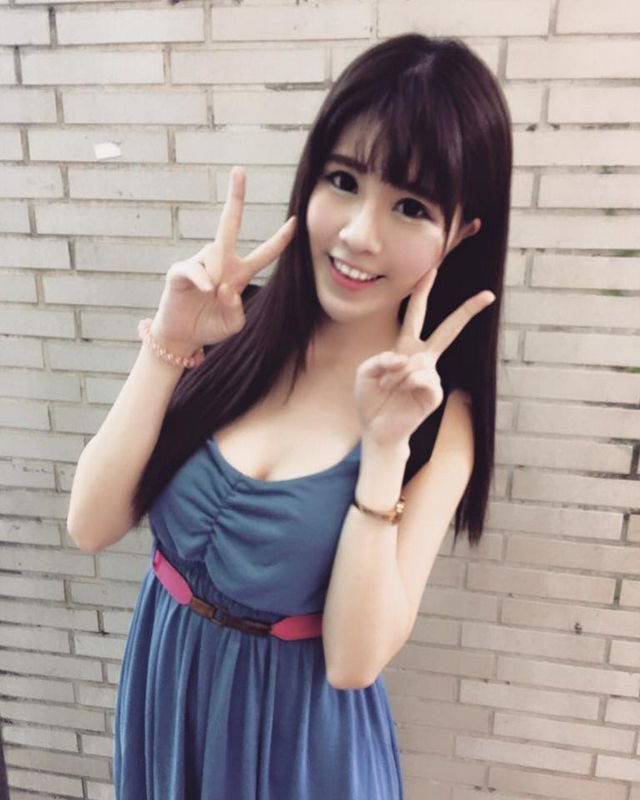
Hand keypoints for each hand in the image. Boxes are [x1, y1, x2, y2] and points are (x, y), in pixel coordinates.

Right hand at [151, 166, 295, 353]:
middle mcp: (221, 262)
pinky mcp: (180, 271)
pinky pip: (195, 268)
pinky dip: (201, 279)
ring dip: (217, 280)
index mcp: (239, 273)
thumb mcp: (232, 324)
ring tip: (209, 298)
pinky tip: (205, 289)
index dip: (280, 238)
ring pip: (214, 257)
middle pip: (229, 224)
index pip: (265, 253)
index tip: (295, 221)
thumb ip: (236, 311)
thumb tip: (227, 288)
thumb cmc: (209, 325)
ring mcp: (200, 263)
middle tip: (239, 170)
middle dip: (235, 198)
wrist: (182, 335)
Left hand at [353, 268, 494, 447]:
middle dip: (467, 311)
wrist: (376, 429)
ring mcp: (431, 375)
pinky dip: (405, 385)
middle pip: (448, 329)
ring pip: (416, 363)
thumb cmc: (371, 398)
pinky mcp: (434, 394)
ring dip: (395, 376)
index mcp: (406, 347)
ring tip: (389, 389)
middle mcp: (423, 358)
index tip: (432, 270)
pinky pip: (421, 379)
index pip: (417, 314)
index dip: (422, 292)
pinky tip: (402, 396)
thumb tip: (406, 361)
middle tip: (487, 295)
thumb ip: (381, 358)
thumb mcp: (366, 371)